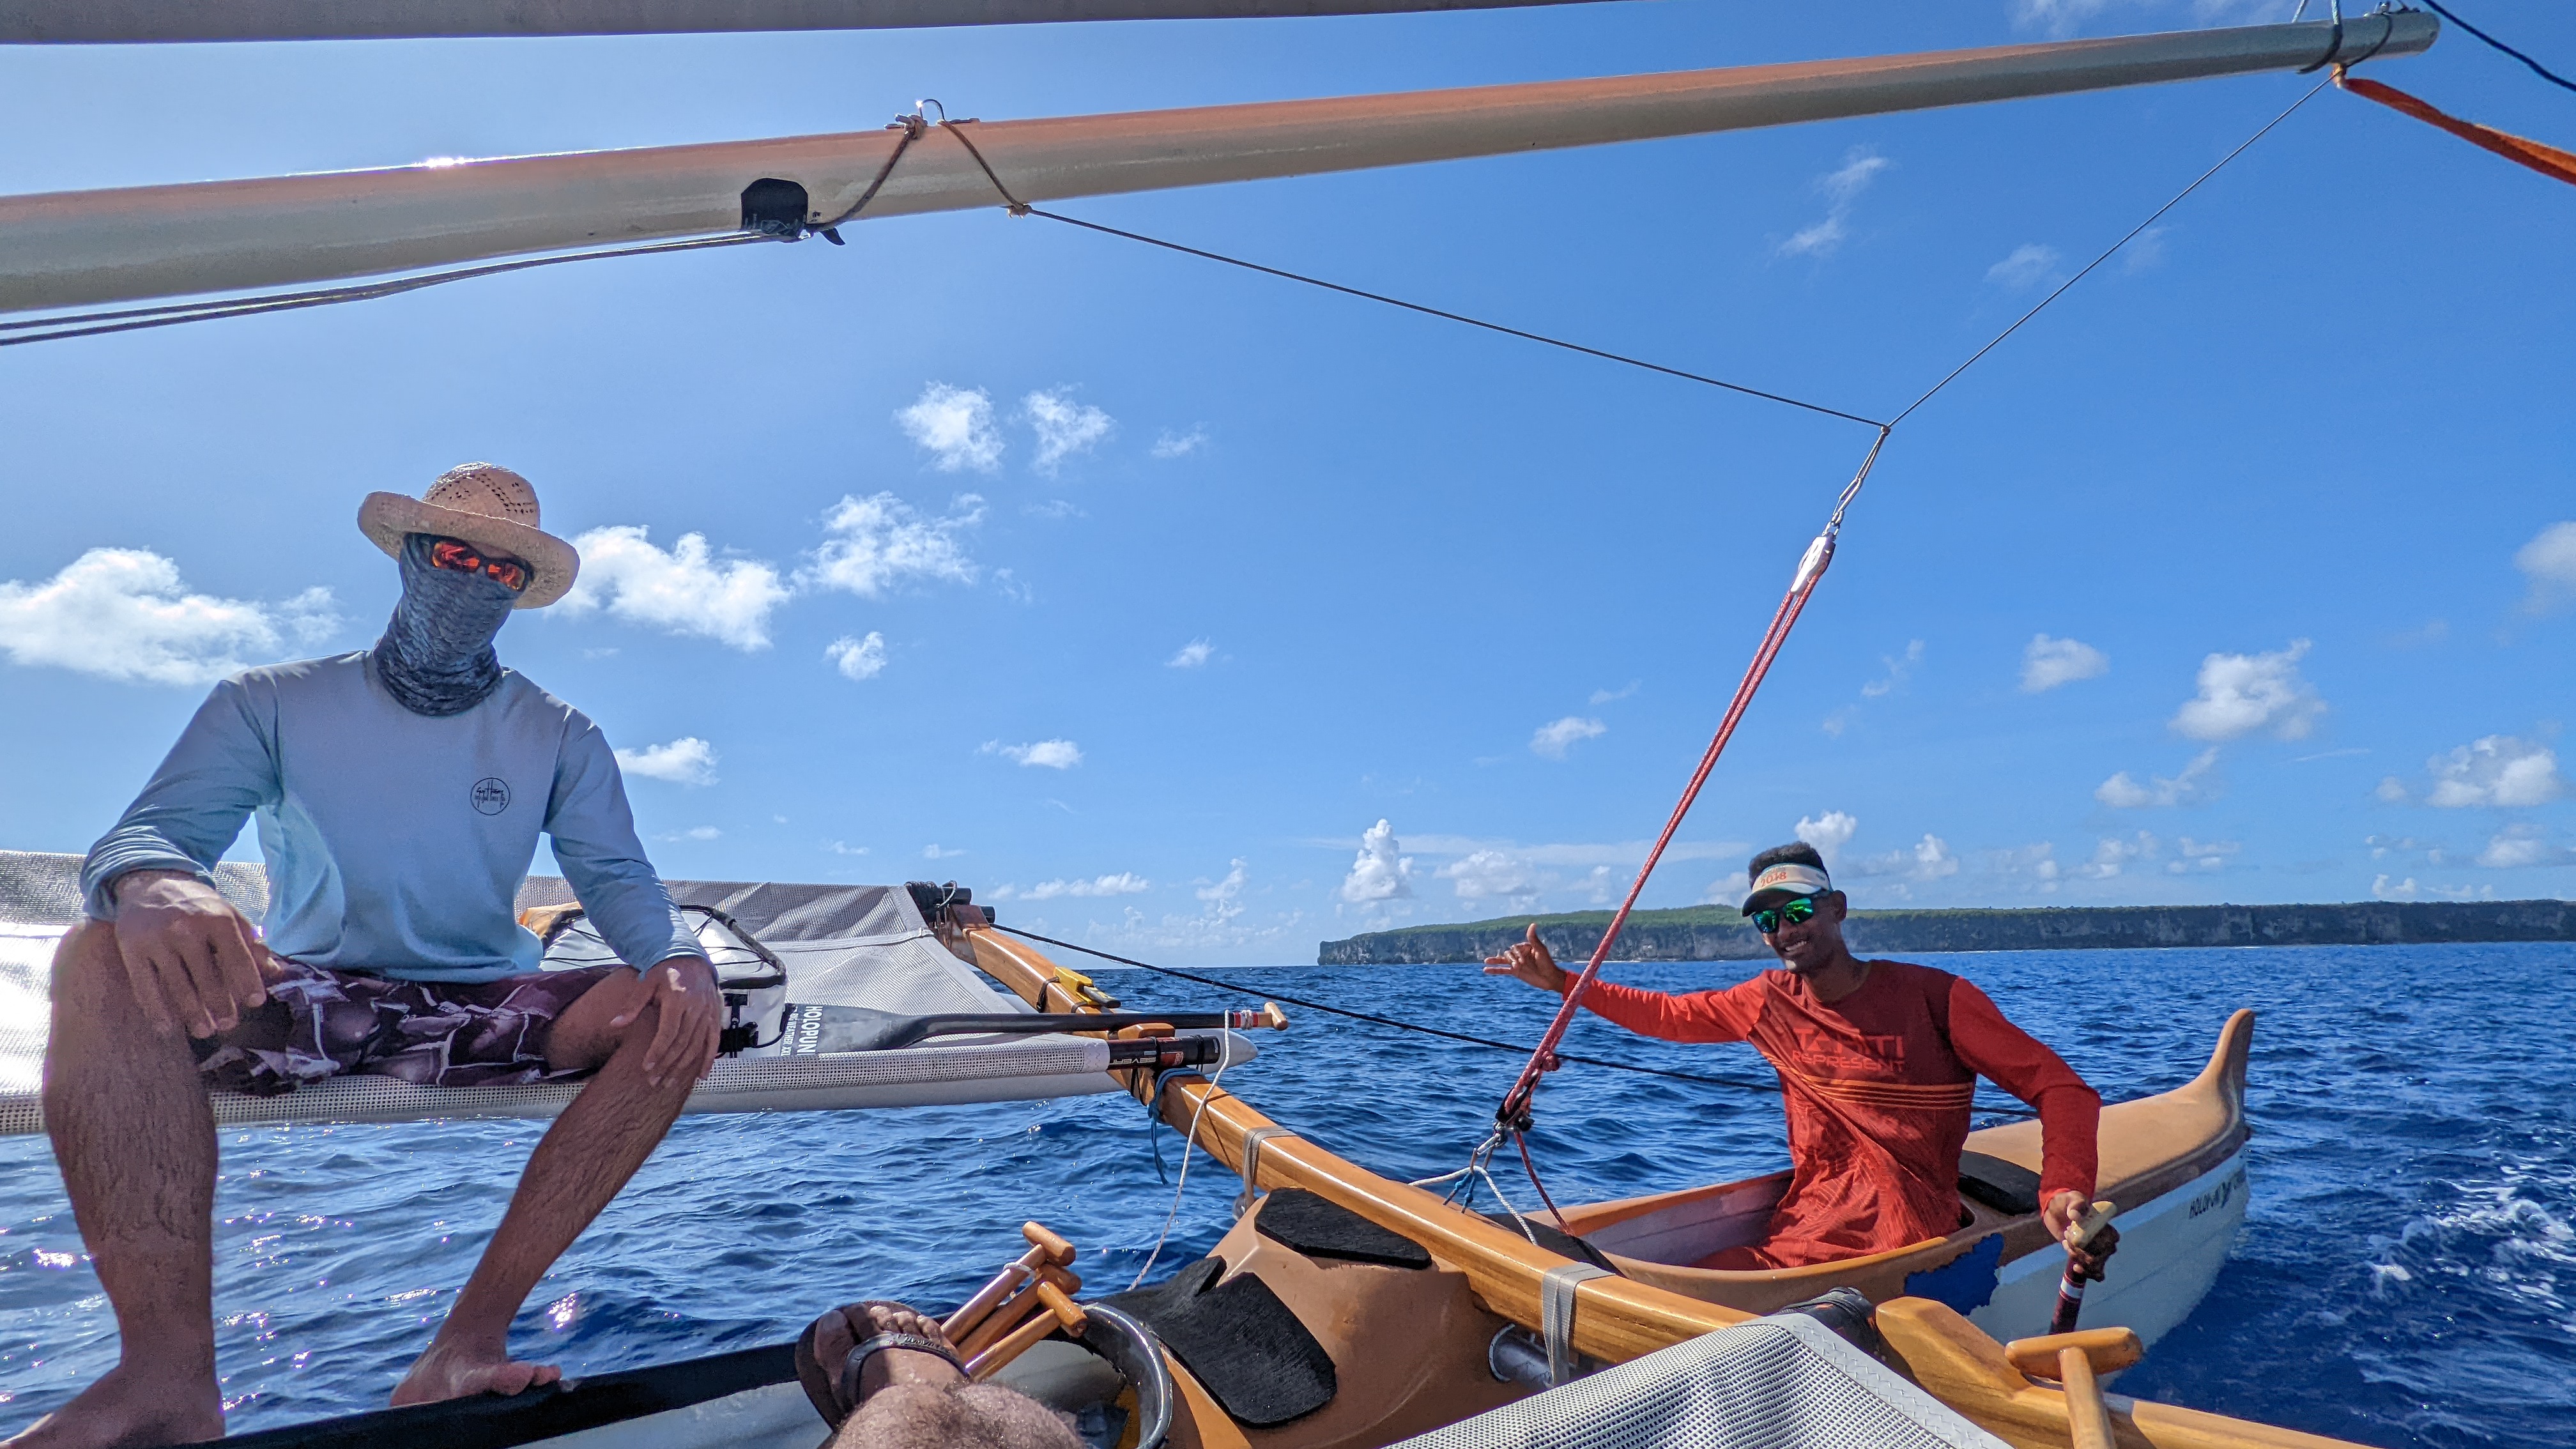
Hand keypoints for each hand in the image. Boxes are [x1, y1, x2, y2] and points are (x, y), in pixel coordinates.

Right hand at [109, 869, 266, 1038]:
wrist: (150, 883)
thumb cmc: (197, 905)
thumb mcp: (228, 915)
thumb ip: (252, 944)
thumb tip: (277, 972)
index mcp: (217, 919)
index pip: (238, 958)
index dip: (248, 982)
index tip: (256, 1002)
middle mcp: (188, 929)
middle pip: (208, 977)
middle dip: (221, 1005)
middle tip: (229, 1024)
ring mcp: (158, 941)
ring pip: (178, 986)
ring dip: (192, 1014)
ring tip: (204, 1031)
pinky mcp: (132, 950)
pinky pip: (145, 987)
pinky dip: (156, 1011)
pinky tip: (167, 1027)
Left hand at [612, 955, 719, 1088]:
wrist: (690, 959)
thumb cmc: (665, 972)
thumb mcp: (646, 983)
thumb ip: (632, 1005)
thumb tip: (615, 1024)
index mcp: (678, 999)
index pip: (668, 1032)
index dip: (657, 1051)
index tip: (647, 1067)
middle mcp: (696, 1008)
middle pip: (681, 1043)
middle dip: (667, 1064)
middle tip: (653, 1081)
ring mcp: (708, 1013)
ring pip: (696, 1046)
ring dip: (683, 1067)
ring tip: (669, 1082)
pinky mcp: (715, 1017)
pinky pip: (714, 1042)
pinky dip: (708, 1060)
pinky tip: (701, 1076)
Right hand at [1482, 924, 1568, 992]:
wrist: (1550, 978)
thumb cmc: (1547, 963)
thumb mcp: (1540, 949)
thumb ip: (1533, 938)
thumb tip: (1533, 924)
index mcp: (1526, 948)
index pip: (1515, 947)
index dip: (1518, 953)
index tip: (1524, 961)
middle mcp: (1520, 955)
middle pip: (1509, 953)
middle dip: (1512, 959)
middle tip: (1519, 965)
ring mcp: (1517, 964)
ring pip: (1503, 960)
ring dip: (1495, 960)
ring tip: (1485, 961)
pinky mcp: (1515, 972)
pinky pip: (1502, 970)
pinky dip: (1494, 970)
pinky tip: (1485, 970)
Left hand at [2045, 1190, 2115, 1279]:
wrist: (2057, 1212)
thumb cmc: (2068, 1203)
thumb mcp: (2071, 1199)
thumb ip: (2075, 1204)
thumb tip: (2075, 1216)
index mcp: (2106, 1225)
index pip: (2113, 1238)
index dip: (2098, 1241)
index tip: (2080, 1236)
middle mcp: (2105, 1240)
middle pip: (2103, 1254)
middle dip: (2083, 1250)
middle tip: (2068, 1238)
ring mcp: (2097, 1251)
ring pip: (2098, 1265)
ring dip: (2081, 1260)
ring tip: (2068, 1247)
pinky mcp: (2087, 1259)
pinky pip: (2096, 1273)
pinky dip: (2088, 1273)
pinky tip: (2076, 1267)